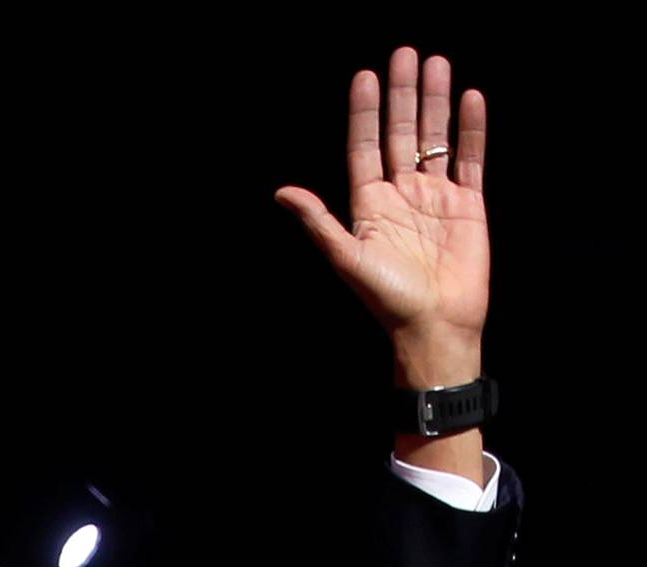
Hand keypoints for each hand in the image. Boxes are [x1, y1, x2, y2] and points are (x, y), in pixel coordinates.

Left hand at [276, 48, 487, 385]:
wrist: (435, 325)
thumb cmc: (388, 299)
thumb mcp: (347, 258)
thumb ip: (319, 222)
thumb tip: (282, 193)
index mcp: (370, 206)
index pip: (365, 148)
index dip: (365, 113)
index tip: (365, 75)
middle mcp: (402, 196)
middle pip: (401, 134)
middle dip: (403, 95)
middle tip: (404, 53)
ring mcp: (436, 198)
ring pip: (435, 139)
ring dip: (435, 102)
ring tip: (435, 63)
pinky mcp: (468, 205)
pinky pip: (471, 159)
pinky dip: (471, 130)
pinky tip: (470, 98)